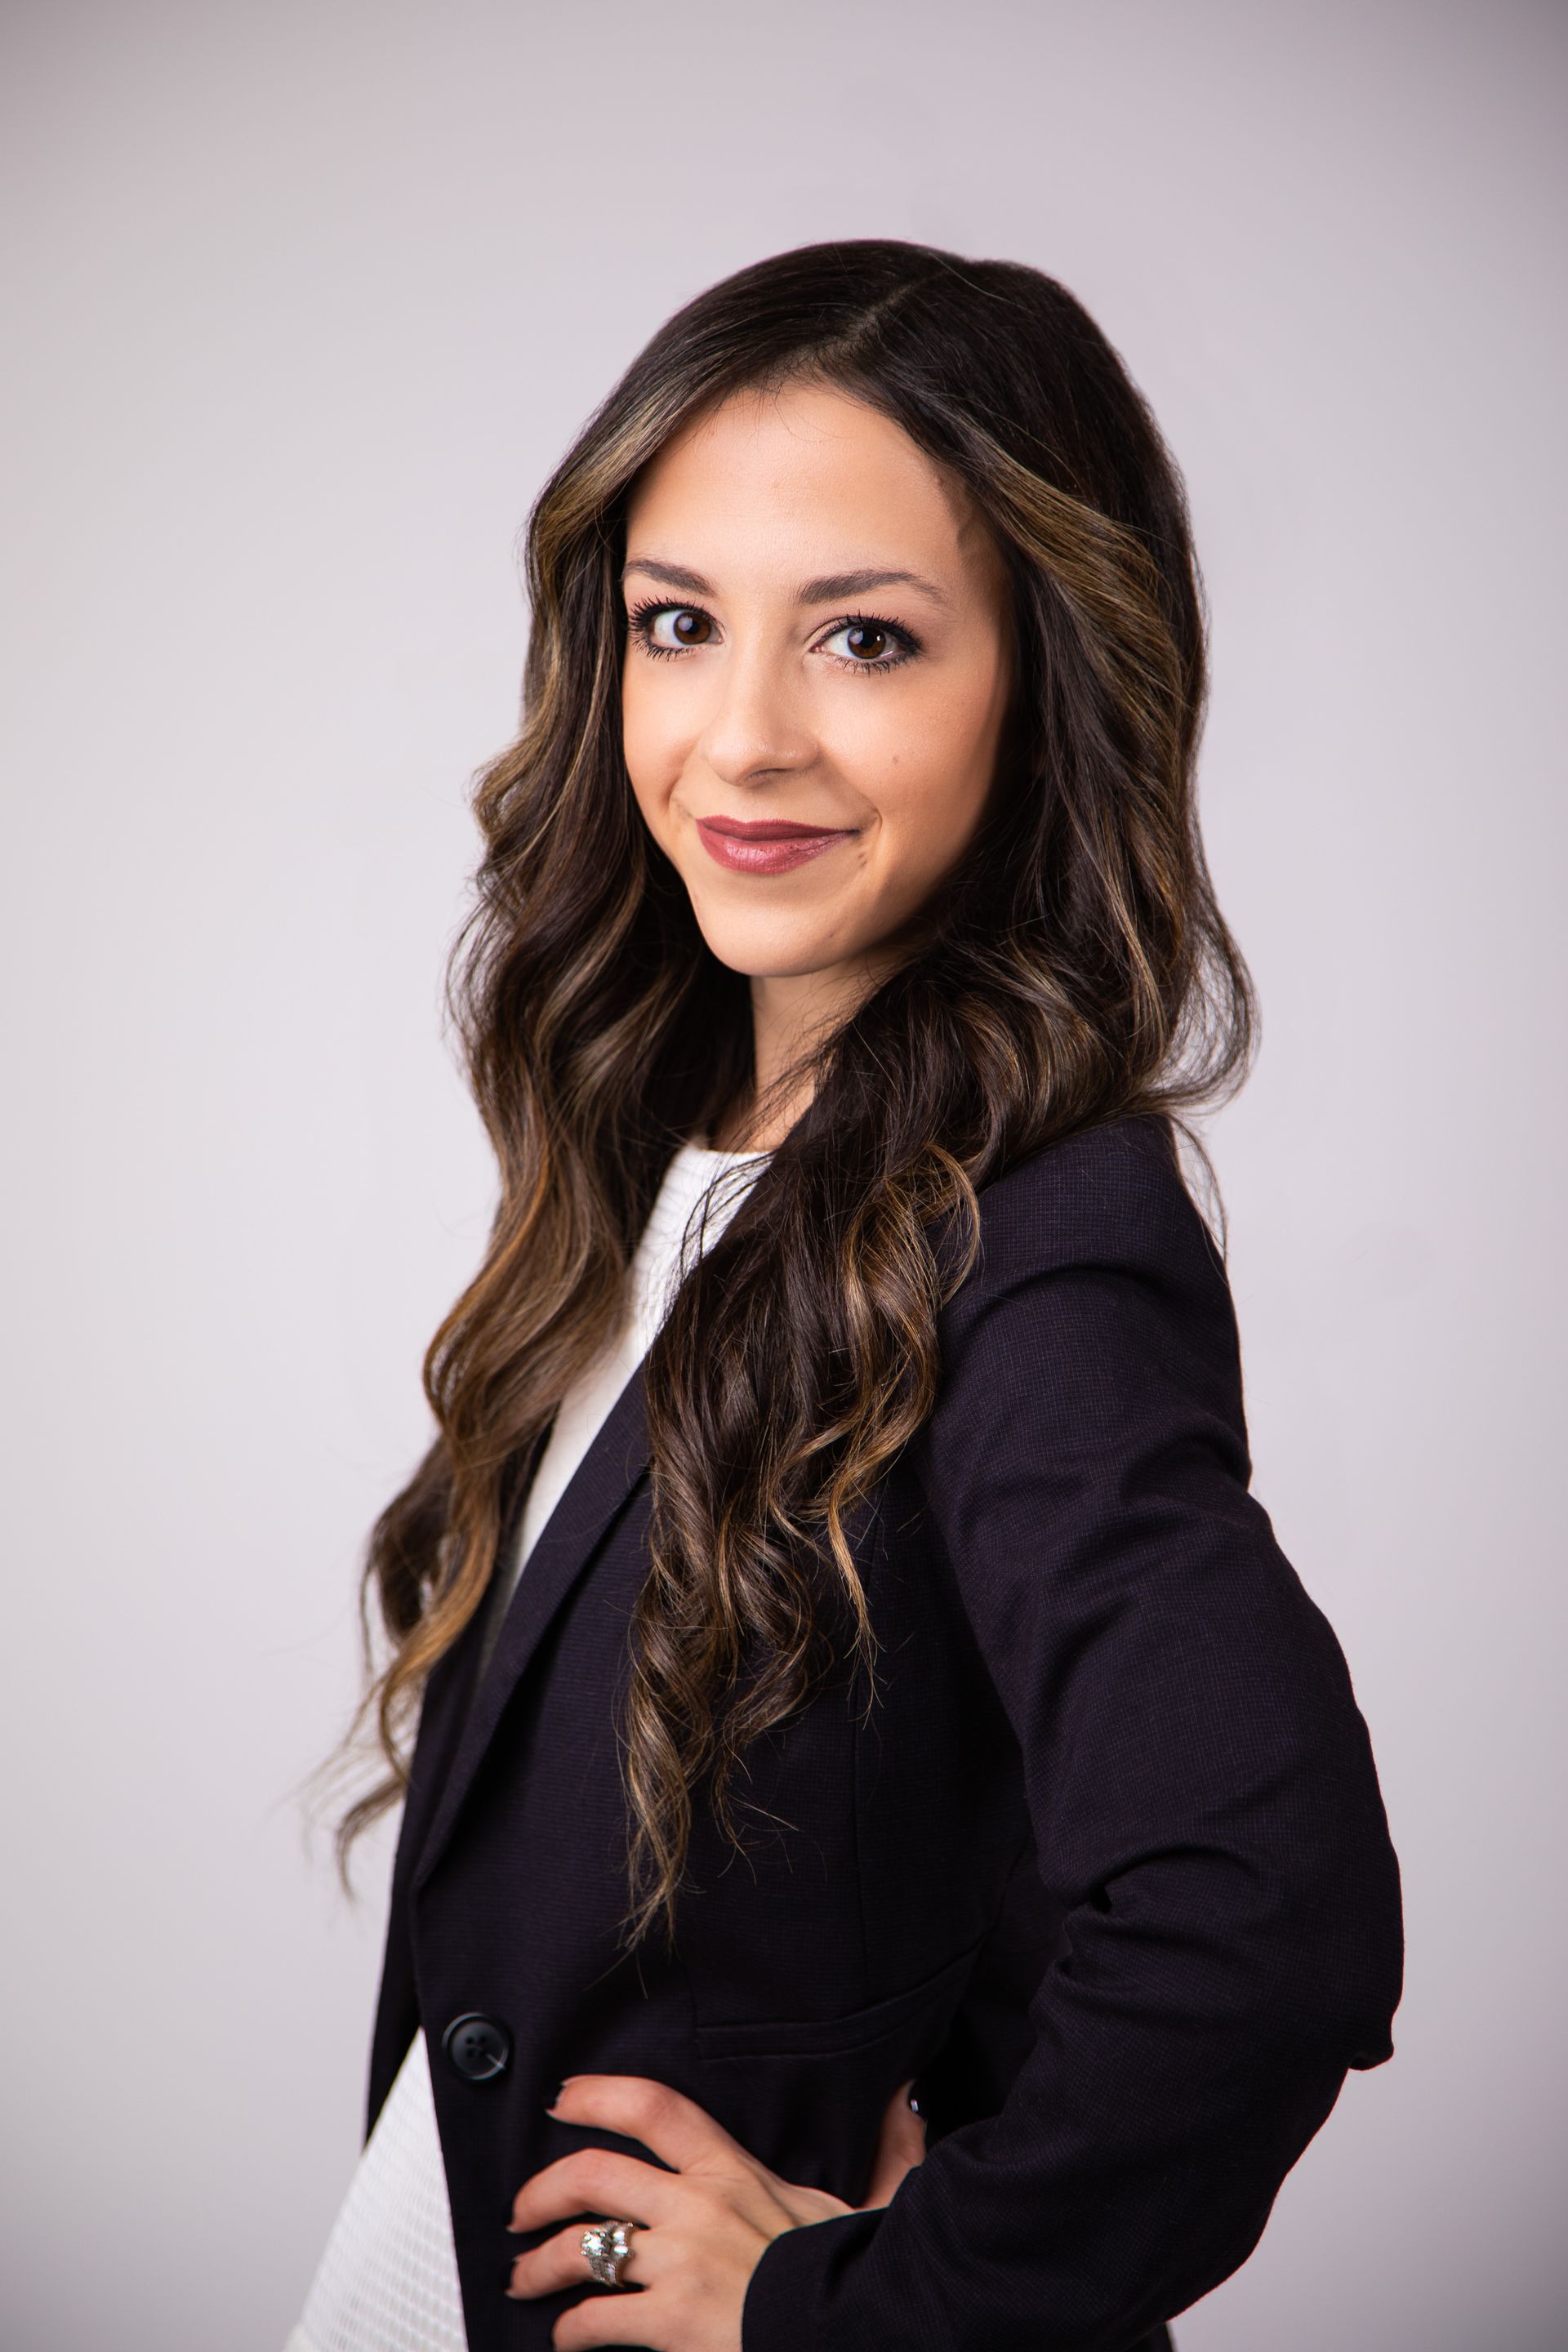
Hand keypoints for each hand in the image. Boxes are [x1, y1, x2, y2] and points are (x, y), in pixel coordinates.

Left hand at [507, 2071, 925, 2349]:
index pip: (655, 2108)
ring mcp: (682, 2266)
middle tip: (523, 2208)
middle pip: (593, 2173)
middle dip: (541, 2189)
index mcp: (734, 2171)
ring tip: (523, 2277)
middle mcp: (698, 2208)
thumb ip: (887, 2149)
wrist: (859, 2331)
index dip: (599, 2094)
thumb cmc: (855, 2274)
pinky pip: (597, 2320)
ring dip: (539, 2264)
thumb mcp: (875, 2202)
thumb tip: (908, 2101)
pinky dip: (570, 2332)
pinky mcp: (673, 2324)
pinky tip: (566, 2338)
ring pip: (582, 2247)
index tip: (565, 2098)